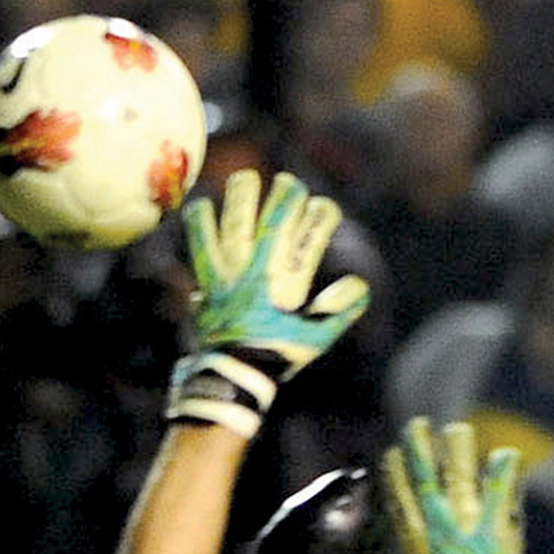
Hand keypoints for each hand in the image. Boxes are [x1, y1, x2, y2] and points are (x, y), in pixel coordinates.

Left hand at [166, 169, 370, 436]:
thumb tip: (353, 285)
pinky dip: (200, 226)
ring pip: (236, 228)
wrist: (234, 375)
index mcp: (289, 286)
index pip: (311, 239)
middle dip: (285, 198)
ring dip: (241, 200)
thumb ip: (342, 309)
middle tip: (288, 182)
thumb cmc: (279, 354)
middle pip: (274, 224)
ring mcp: (232, 276)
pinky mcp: (209, 281)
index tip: (323, 207)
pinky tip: (200, 204)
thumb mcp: (319, 337)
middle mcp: (260, 274)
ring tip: (244, 178)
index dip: (321, 217)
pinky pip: (200, 247)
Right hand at [383, 416, 548, 553]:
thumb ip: (415, 550)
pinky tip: (508, 452)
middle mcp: (440, 524)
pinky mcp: (498, 525)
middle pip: (426, 476)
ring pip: (459, 475)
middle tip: (417, 425)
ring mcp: (469, 522)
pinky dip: (503, 470)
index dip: (396, 472)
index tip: (393, 452)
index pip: (401, 496)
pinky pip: (501, 490)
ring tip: (457, 430)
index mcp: (419, 538)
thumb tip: (410, 528)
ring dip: (456, 449)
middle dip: (419, 447)